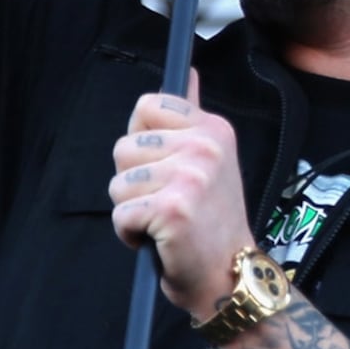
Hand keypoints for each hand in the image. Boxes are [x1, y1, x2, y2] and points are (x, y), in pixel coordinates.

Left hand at [111, 72, 250, 320]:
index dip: (143, 141)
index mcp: (214, 129)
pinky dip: (131, 234)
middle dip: (134, 181)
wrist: (230, 275)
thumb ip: (192, 118)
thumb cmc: (213, 223)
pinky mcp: (172, 209)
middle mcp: (205, 147)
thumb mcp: (212, 160)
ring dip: (132, 209)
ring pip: (118, 182)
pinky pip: (121, 214)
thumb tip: (187, 73)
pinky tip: (160, 239)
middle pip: (124, 147)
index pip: (147, 106)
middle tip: (169, 201)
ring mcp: (190, 177)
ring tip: (165, 221)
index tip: (163, 164)